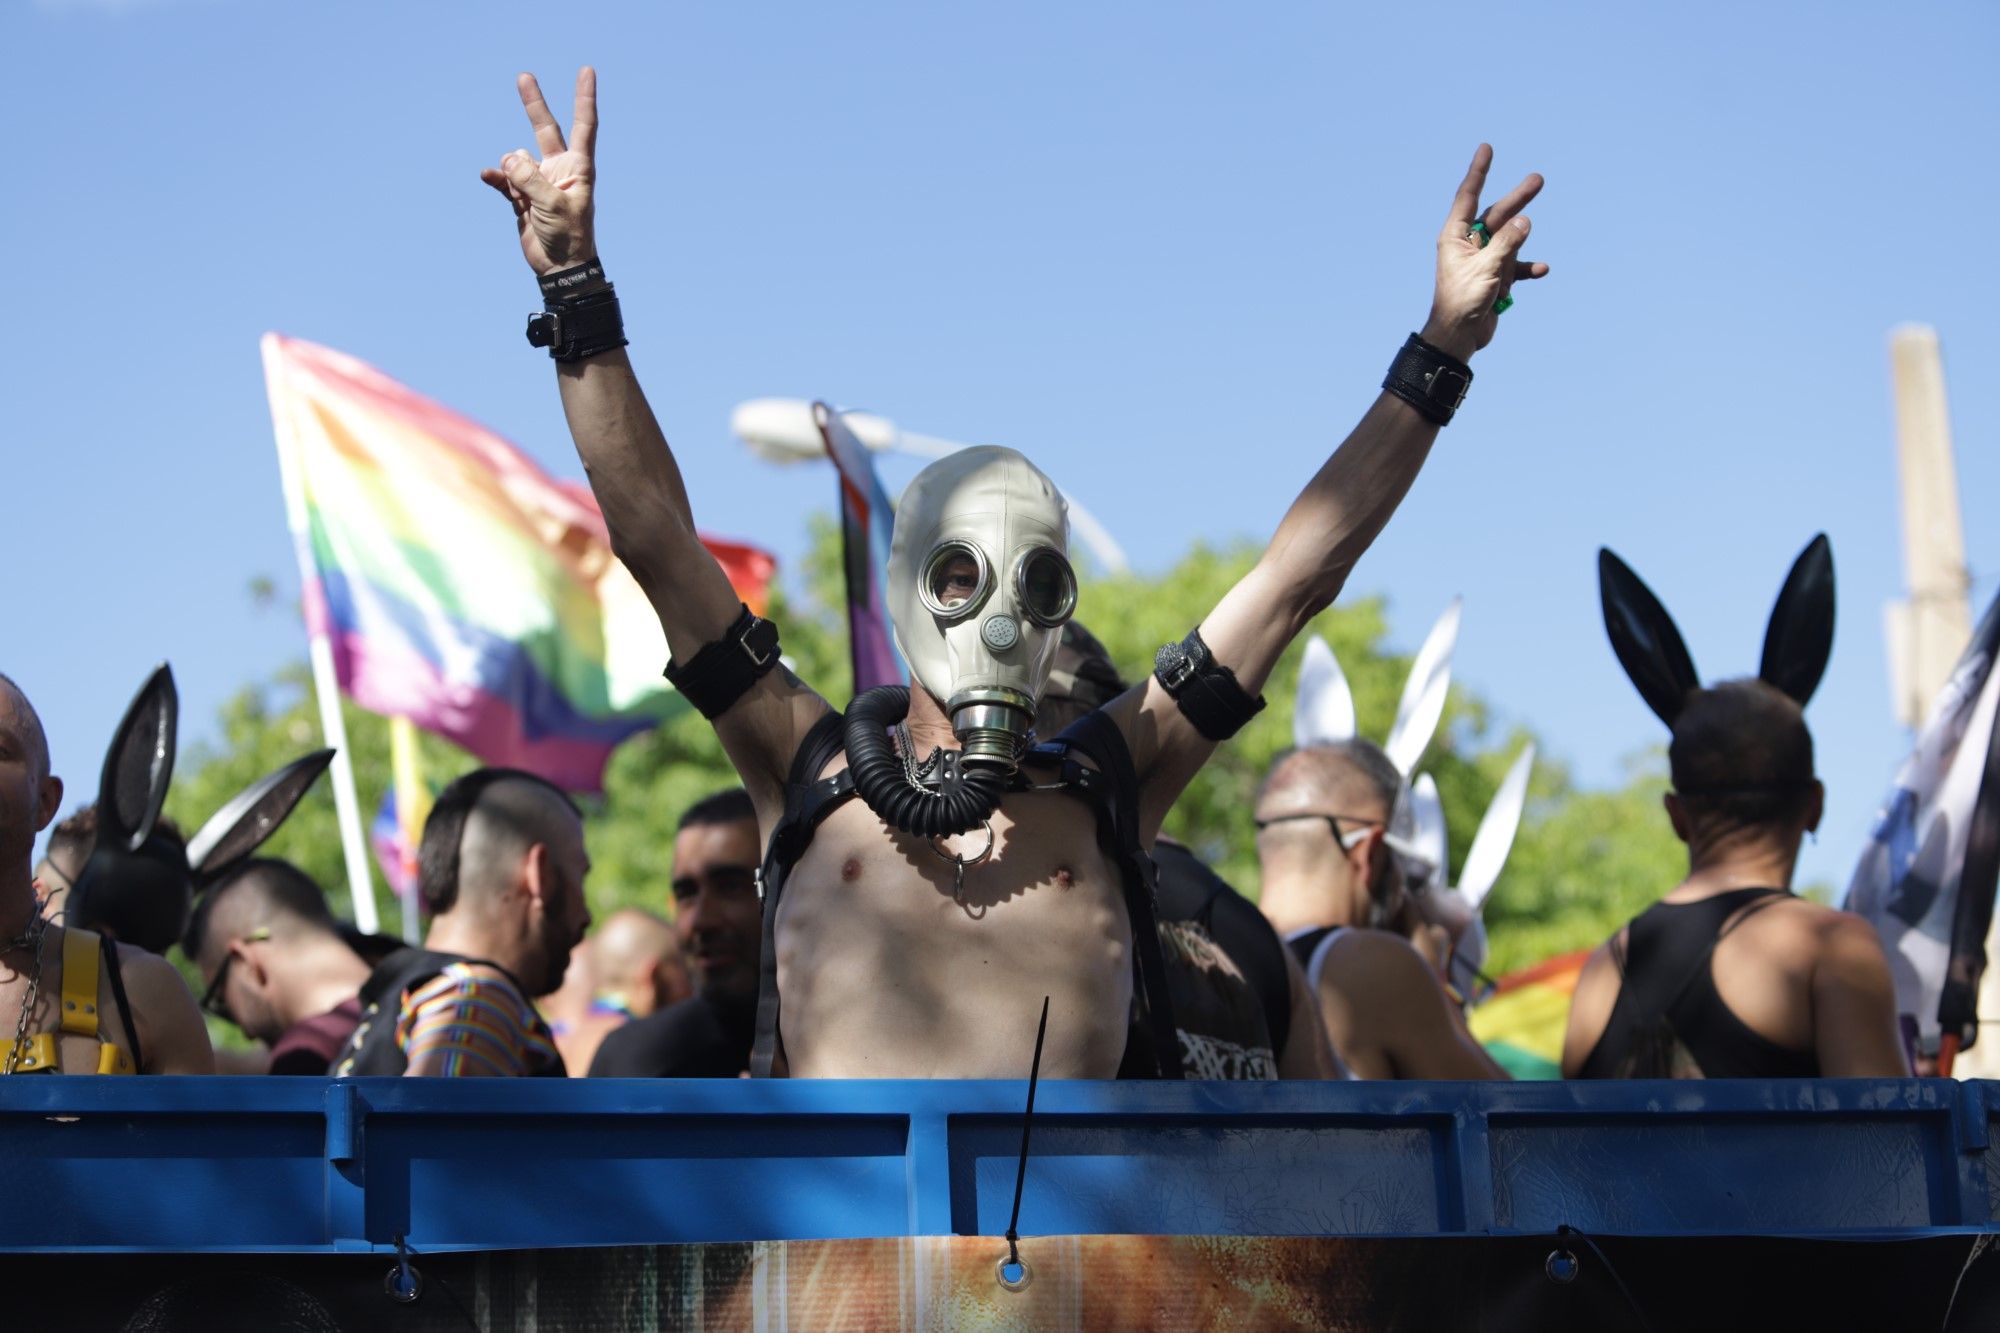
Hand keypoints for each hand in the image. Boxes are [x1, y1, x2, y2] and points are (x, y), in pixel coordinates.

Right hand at [480, 68, 598, 275]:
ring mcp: (538, 181)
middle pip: (544, 128)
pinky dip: (496, 178)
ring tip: (523, 197)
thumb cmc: (569, 236)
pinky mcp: (521, 196)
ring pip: (516, 160)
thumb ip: (530, 179)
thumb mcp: (553, 205)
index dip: (584, 98)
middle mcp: (558, 169)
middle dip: (534, 103)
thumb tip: (507, 159)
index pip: (584, 125)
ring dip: (513, 173)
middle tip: (523, 76)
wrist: (560, 268)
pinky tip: (488, 177)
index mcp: (577, 167)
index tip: (586, 71)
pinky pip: (503, 179)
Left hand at [1421, 145, 1548, 360]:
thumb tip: (1525, 220)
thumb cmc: (1463, 302)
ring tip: (1534, 222)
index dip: (1478, 172)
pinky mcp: (1494, 277)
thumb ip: (1507, 244)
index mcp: (1455, 236)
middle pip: (1496, 214)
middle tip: (1539, 179)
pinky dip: (1526, 267)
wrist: (1460, 337)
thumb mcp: (1487, 269)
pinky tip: (1540, 270)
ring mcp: (1483, 259)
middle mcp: (1468, 244)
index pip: (1468, 196)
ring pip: (1509, 238)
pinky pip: (1514, 266)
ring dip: (1522, 235)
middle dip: (1517, 199)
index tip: (1486, 149)